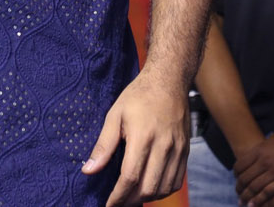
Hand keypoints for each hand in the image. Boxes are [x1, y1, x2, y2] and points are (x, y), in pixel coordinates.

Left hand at [82, 70, 187, 205]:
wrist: (169, 80)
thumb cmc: (139, 95)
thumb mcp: (115, 115)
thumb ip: (103, 145)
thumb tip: (88, 170)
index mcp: (143, 136)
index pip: (130, 177)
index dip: (118, 196)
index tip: (108, 205)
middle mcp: (163, 145)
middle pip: (148, 188)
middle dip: (131, 201)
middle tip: (118, 202)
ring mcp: (177, 149)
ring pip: (164, 188)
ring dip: (148, 198)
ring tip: (133, 197)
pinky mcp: (185, 150)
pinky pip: (177, 180)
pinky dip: (164, 190)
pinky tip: (151, 187)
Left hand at [234, 125, 273, 205]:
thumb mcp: (273, 139)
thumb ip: (263, 149)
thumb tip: (256, 155)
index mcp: (259, 149)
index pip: (240, 165)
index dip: (236, 174)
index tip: (236, 179)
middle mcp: (264, 160)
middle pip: (245, 178)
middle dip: (239, 188)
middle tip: (238, 194)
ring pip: (254, 187)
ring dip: (246, 196)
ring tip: (243, 201)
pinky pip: (267, 192)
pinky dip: (258, 200)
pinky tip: (254, 204)